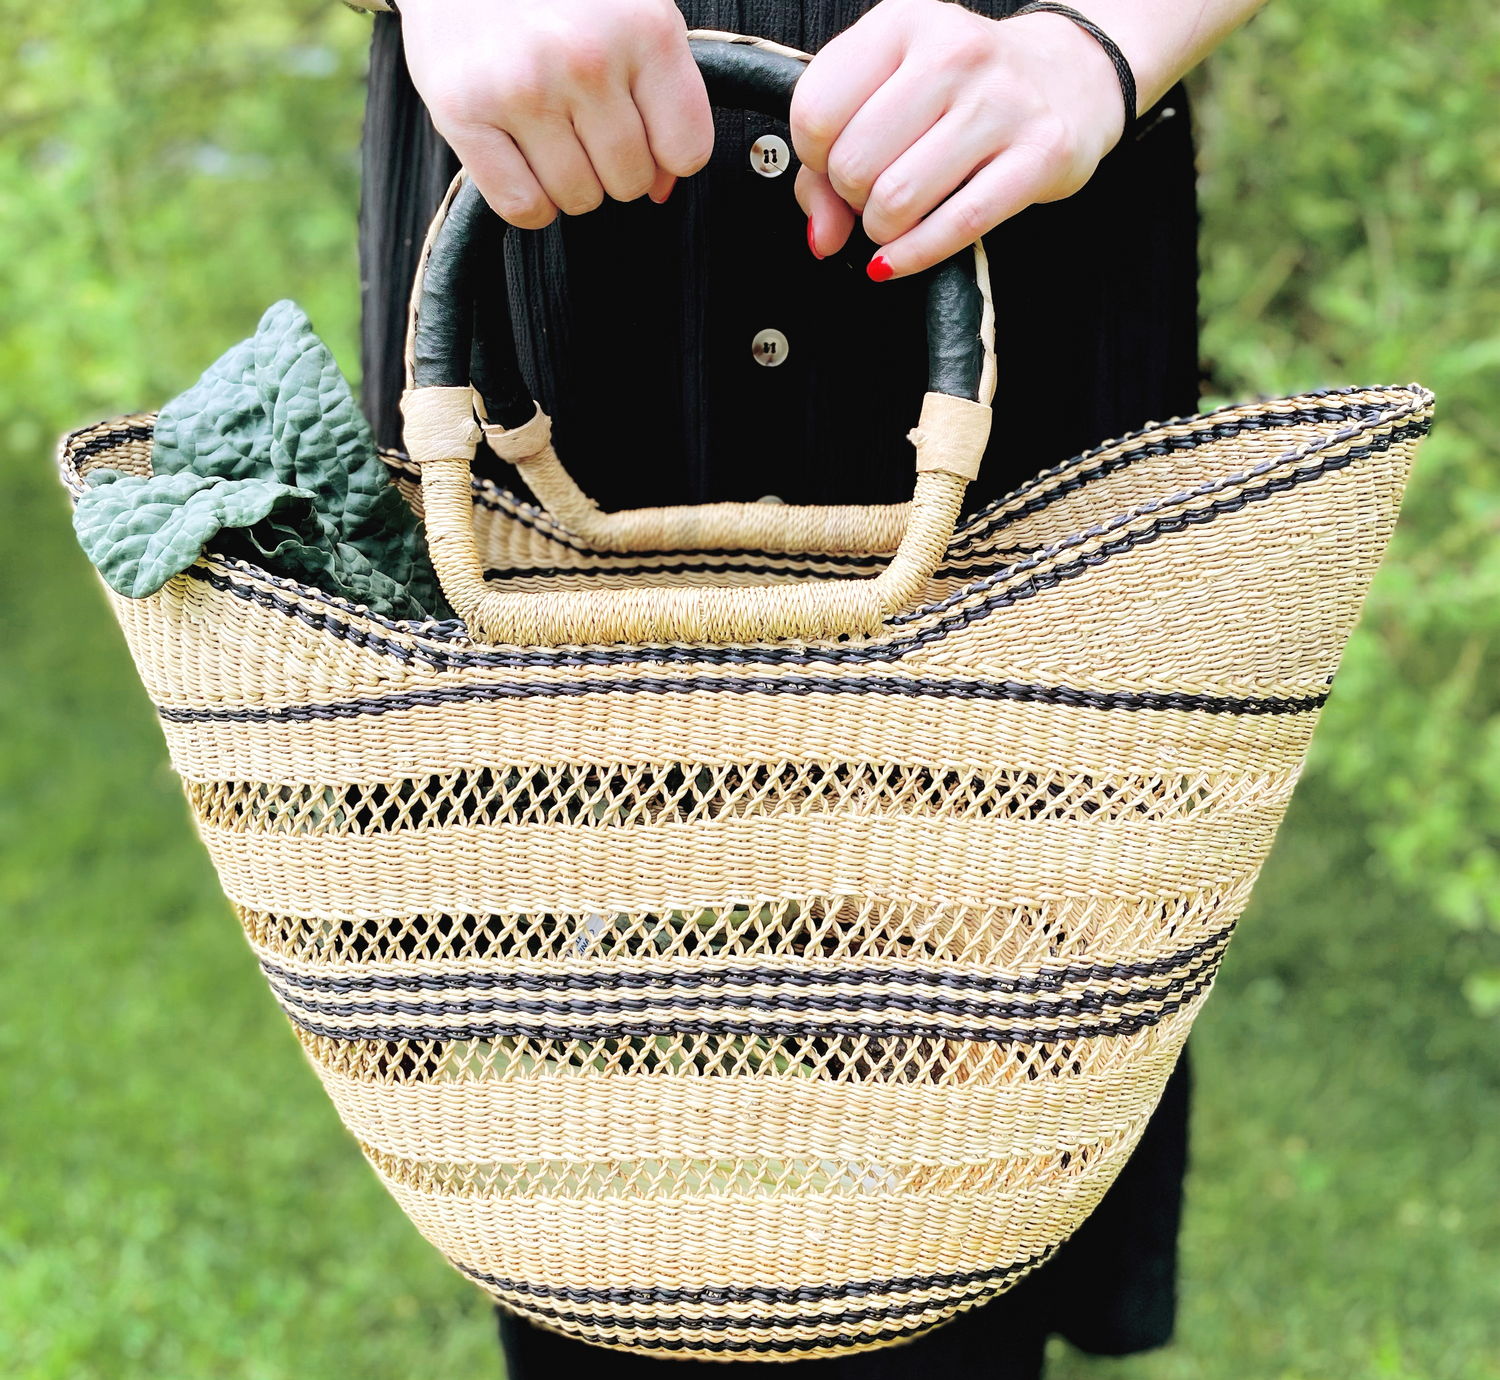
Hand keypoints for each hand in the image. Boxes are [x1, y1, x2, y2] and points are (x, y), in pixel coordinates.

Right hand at [400, 0, 713, 228]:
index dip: (666, 155)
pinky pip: (522, 207)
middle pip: (630, 182)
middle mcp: (586, 59)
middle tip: (583, 123)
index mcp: (645, 28)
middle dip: (612, 166)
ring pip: (578, 198)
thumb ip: (660, 91)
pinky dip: (528, 199)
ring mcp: (522, 87)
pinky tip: (520, 157)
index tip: (642, 133)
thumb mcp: (630, 10)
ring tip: (548, 128)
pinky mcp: (463, 111)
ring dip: (568, 181)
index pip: (688, 150)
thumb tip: (661, 188)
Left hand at [790, 0, 1128, 278]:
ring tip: (895, 218)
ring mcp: (1000, 103)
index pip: (815, 111)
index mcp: (901, 23)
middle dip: (850, 199)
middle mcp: (952, 52)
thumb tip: (822, 234)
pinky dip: (914, 256)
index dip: (812, 157)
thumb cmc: (963, 89)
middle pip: (854, 164)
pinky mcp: (1040, 155)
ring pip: (897, 201)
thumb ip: (830, 161)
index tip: (831, 165)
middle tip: (870, 195)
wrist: (1069, 74)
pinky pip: (957, 225)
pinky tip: (900, 257)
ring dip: (882, 229)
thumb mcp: (888, 94)